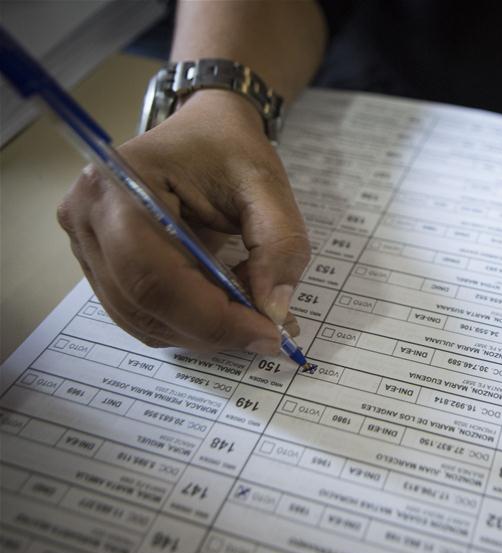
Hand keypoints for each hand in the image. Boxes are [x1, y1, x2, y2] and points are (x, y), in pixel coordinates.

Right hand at [57, 90, 309, 353]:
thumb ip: (279, 245)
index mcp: (122, 183)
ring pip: (140, 318)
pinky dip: (185, 323)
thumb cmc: (230, 150)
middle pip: (143, 303)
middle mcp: (86, 215)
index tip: (268, 333)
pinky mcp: (98, 262)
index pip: (156, 276)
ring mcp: (85, 242)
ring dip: (200, 332)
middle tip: (266, 334)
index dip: (213, 318)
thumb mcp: (267, 187)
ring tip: (249, 318)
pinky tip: (221, 309)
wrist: (204, 132)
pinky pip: (139, 312)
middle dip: (211, 330)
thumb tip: (274, 311)